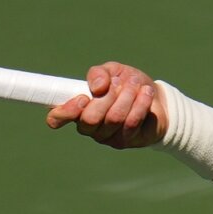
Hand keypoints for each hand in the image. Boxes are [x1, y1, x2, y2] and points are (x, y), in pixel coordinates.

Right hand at [46, 61, 167, 148]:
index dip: (64, 111)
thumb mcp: (112, 71)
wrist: (156, 98)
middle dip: (108, 97)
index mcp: (77, 109)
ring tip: (135, 84)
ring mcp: (106, 137)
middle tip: (120, 83)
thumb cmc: (127, 84)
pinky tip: (146, 93)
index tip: (83, 97)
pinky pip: (131, 123)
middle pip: (90, 119)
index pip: (56, 119)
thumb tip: (98, 87)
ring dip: (126, 97)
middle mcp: (89, 127)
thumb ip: (99, 74)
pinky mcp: (126, 141)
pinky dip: (140, 104)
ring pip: (113, 119)